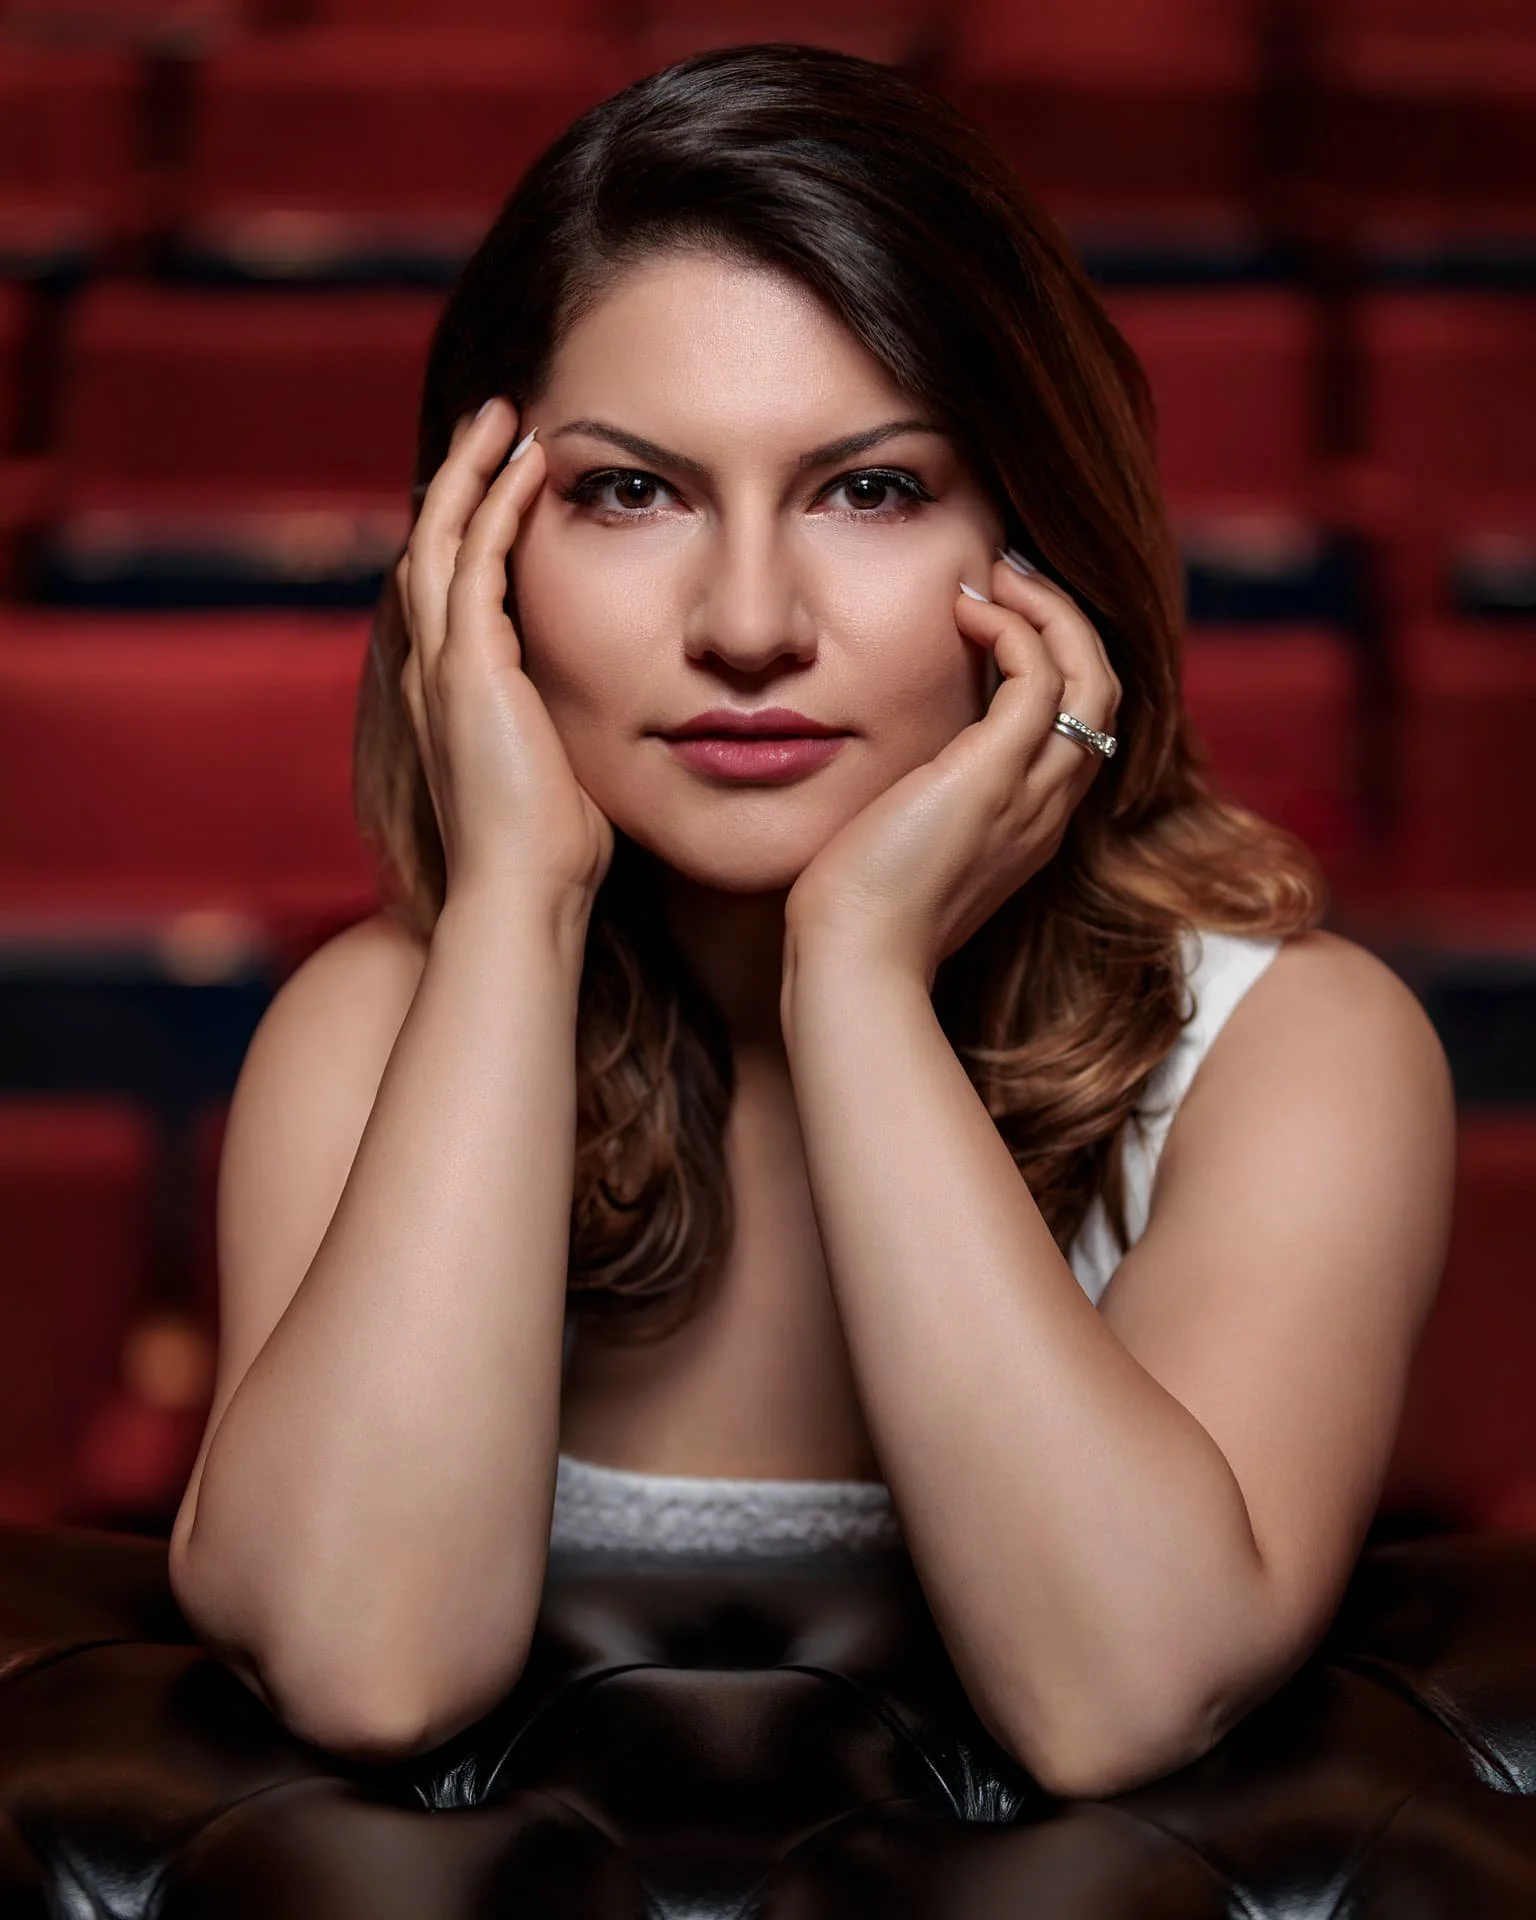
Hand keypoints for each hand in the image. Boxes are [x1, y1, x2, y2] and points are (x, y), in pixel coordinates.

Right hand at [397, 397, 614, 907]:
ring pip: (441, 538)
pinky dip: (498, 507)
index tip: (510, 481)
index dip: (473, 527)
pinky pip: (473, 561)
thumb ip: (576, 725)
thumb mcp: (566, 768)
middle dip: (462, 480)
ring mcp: (444, 667)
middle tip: (495, 423)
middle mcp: (435, 671)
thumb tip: (636, 713)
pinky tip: (530, 468)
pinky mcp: (467, 668)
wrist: (523, 894)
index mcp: (454, 694)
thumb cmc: (556, 852)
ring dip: (473, 473)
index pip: (452, 587)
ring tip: (505, 420)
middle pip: (432, 545)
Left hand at [782, 551, 1121, 990]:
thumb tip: (892, 758)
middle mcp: (1047, 807)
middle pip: (1105, 693)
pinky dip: (1016, 630)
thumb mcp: (902, 840)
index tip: (1001, 616)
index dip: (1058, 661)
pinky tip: (965, 611)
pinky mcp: (994, 776)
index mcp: (1031, 823)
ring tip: (999, 576)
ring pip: (1093, 678)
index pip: (1081, 726)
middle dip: (1067, 623)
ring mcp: (1030, 793)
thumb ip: (918, 797)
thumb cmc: (857, 912)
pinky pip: (1041, 680)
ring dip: (1053, 613)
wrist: (854, 959)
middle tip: (1010, 577)